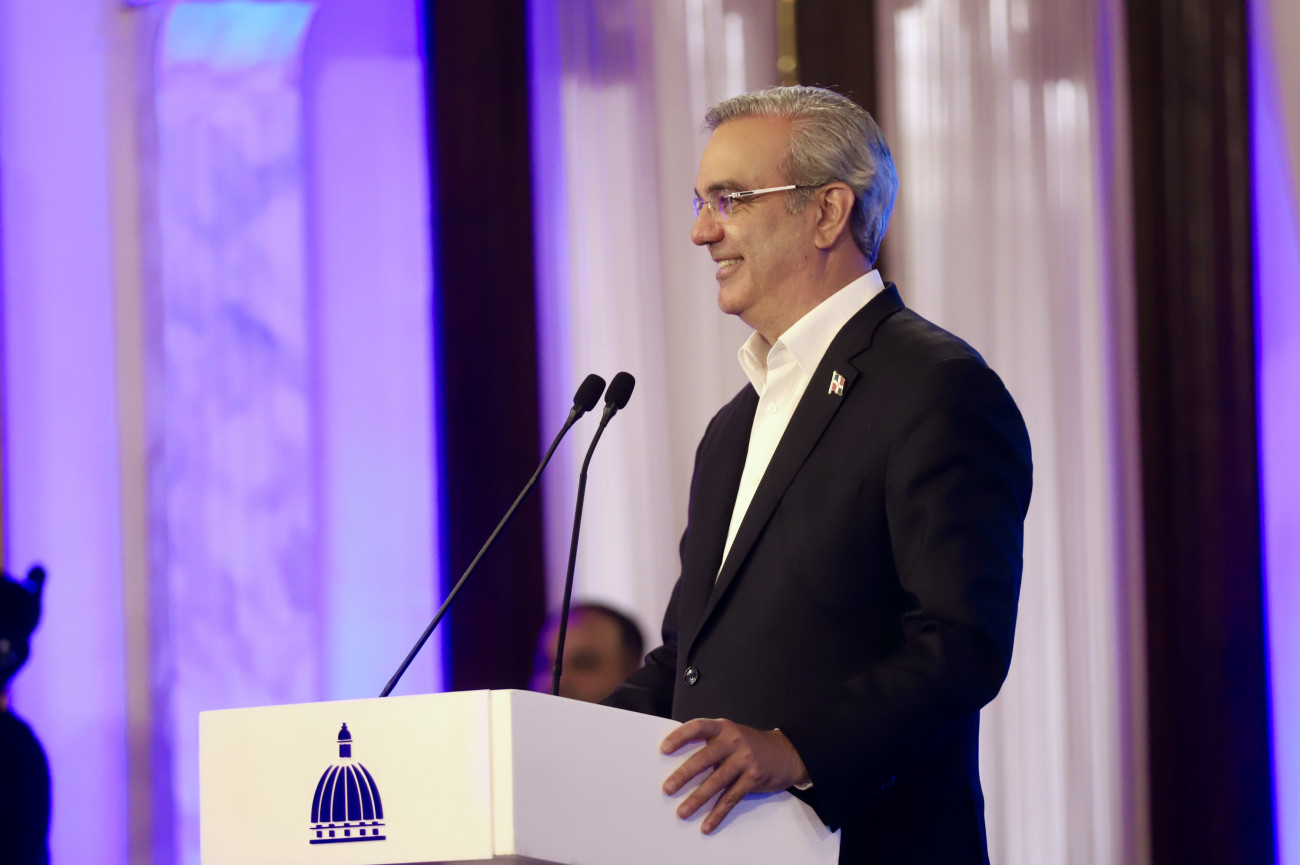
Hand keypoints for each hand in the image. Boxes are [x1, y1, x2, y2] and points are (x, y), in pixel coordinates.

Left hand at [660, 718, 809, 833]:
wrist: (786, 752)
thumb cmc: (751, 744)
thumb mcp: (732, 734)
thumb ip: (711, 741)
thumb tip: (679, 759)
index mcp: (724, 727)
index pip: (698, 727)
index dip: (680, 737)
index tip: (664, 749)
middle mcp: (733, 741)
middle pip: (705, 758)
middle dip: (684, 774)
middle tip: (668, 788)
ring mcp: (744, 760)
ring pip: (716, 782)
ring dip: (697, 799)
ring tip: (682, 811)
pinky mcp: (753, 778)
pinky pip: (731, 798)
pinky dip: (718, 813)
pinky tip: (707, 824)